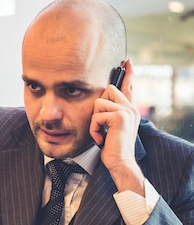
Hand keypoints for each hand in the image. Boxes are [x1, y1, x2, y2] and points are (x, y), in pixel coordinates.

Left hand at [89, 59, 144, 193]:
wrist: (119, 163)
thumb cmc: (112, 148)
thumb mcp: (110, 128)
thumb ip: (109, 114)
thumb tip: (101, 102)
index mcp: (129, 109)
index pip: (128, 86)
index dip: (128, 73)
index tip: (127, 61)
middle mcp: (130, 108)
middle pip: (108, 89)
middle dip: (98, 107)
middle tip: (102, 125)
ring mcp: (127, 111)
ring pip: (98, 103)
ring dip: (94, 121)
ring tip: (101, 134)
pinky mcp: (120, 117)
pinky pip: (96, 115)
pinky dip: (94, 129)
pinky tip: (101, 139)